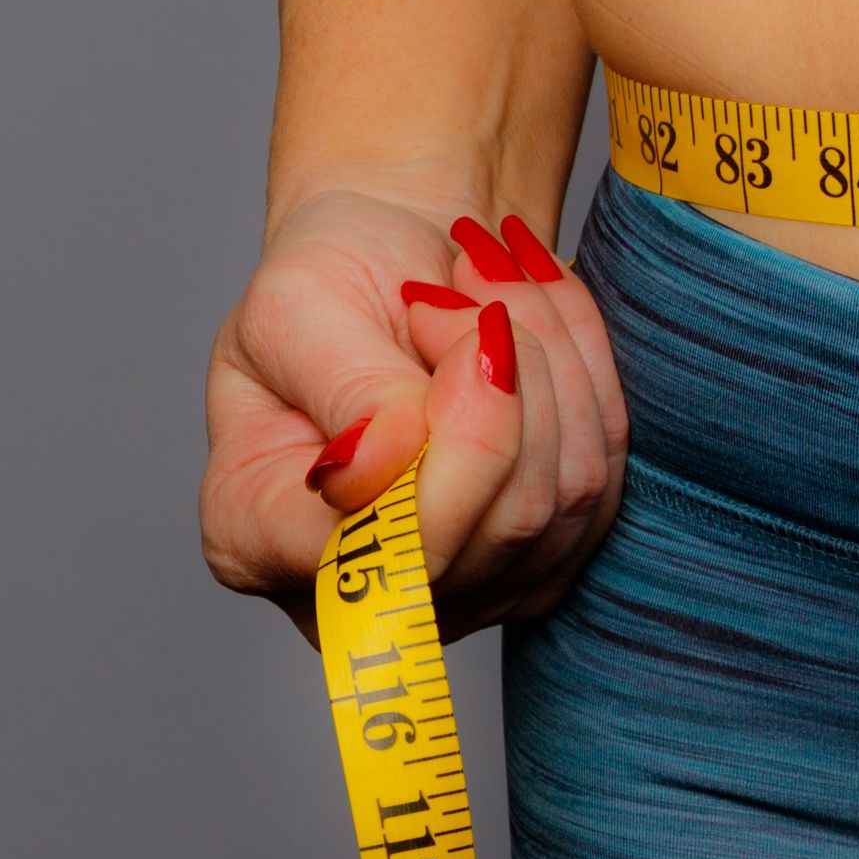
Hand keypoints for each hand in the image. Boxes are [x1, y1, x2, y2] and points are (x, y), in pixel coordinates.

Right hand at [202, 178, 627, 640]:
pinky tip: (539, 320)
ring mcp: (464, 588)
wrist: (397, 263)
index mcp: (254, 536)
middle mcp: (356, 594)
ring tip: (494, 290)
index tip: (447, 314)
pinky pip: (604, 475)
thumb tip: (378, 471)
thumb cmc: (330, 283)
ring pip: (566, 497)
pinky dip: (587, 376)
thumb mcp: (299, 308)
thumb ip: (347, 394)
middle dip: (511, 379)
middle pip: (498, 523)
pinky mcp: (545, 558)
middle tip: (468, 286)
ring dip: (552, 363)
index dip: (455, 441)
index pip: (382, 547)